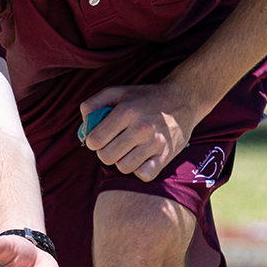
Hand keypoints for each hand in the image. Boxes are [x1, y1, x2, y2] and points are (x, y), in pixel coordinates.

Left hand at [80, 84, 196, 181]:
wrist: (183, 99)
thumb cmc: (144, 97)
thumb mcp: (117, 91)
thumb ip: (93, 104)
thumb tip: (83, 128)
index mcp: (126, 111)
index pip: (95, 140)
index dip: (92, 142)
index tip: (98, 138)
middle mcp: (141, 127)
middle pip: (106, 157)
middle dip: (105, 152)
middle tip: (113, 145)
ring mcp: (156, 143)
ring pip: (124, 168)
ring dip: (122, 161)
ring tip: (127, 150)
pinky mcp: (167, 155)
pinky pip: (144, 175)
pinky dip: (139, 170)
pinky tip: (140, 158)